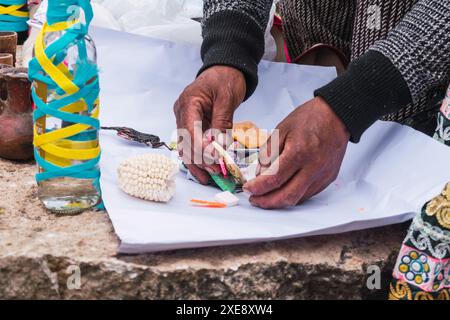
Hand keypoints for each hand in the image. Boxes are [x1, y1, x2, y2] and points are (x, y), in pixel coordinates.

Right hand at [174, 66, 245, 183]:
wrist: (226, 70)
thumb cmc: (226, 79)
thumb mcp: (227, 99)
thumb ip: (221, 122)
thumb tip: (218, 147)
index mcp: (188, 103)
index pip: (189, 131)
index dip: (199, 149)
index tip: (213, 161)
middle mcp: (182, 113)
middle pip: (185, 143)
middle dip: (199, 160)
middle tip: (216, 173)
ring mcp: (185, 120)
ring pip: (186, 147)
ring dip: (198, 164)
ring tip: (210, 178)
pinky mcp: (192, 125)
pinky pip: (193, 145)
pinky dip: (200, 158)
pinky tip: (207, 170)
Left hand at [244, 97, 349, 208]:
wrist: (336, 116)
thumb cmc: (309, 119)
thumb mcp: (281, 130)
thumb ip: (268, 153)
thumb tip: (259, 175)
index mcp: (299, 152)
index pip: (274, 179)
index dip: (258, 187)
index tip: (248, 188)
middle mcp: (313, 167)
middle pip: (287, 196)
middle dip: (267, 202)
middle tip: (254, 199)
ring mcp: (322, 175)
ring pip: (298, 199)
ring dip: (279, 202)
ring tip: (265, 197)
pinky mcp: (328, 178)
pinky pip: (308, 194)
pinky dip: (293, 195)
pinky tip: (283, 191)